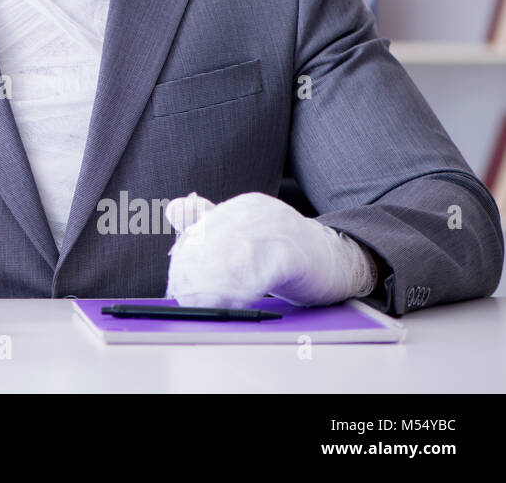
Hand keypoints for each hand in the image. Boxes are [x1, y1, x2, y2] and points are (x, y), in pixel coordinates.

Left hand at [164, 191, 376, 307]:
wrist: (341, 262)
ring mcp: (277, 227)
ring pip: (232, 256)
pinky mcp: (294, 251)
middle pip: (213, 243)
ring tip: (202, 305)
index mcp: (242, 207)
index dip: (186, 261)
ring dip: (213, 285)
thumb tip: (172, 209)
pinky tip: (233, 304)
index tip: (176, 286)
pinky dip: (241, 290)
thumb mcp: (249, 237)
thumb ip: (211, 225)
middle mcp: (256, 210)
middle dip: (195, 275)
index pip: (201, 232)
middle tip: (185, 299)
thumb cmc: (291, 255)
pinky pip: (259, 270)